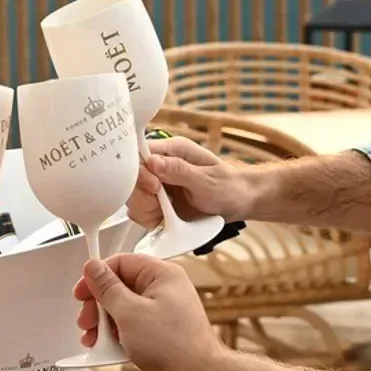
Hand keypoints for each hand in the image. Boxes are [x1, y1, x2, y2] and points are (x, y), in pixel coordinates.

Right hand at [72, 254, 223, 370]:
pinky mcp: (162, 332)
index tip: (82, 292)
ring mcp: (164, 312)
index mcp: (162, 275)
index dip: (98, 277)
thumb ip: (107, 288)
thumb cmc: (174, 346)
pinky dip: (119, 336)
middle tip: (87, 321)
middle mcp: (165, 290)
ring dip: (105, 324)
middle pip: (120, 287)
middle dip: (99, 306)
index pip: (121, 263)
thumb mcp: (129, 312)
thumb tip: (93, 267)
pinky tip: (108, 349)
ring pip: (125, 309)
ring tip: (94, 340)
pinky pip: (133, 326)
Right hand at [129, 136, 250, 228]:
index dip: (140, 173)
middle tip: (162, 205)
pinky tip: (165, 220)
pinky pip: (140, 210)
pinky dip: (149, 218)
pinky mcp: (158, 201)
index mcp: (173, 150)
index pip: (140, 154)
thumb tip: (152, 162)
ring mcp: (158, 183)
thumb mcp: (206, 179)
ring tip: (167, 214)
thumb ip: (179, 170)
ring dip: (146, 209)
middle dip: (144, 196)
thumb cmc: (229, 186)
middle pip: (131, 178)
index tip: (155, 188)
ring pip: (133, 196)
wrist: (240, 202)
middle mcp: (161, 165)